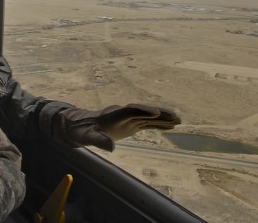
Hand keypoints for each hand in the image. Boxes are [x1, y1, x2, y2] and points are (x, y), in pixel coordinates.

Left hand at [53, 104, 180, 150]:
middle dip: (159, 113)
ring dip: (162, 118)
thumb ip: (98, 141)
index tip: (155, 112)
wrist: (78, 125)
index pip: (130, 110)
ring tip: (179, 120)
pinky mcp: (130, 125)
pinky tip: (170, 126)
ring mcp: (127, 119)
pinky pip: (146, 123)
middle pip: (143, 111)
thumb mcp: (86, 137)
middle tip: (176, 116)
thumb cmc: (81, 131)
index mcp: (112, 115)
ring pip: (147, 117)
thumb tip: (111, 148)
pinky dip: (158, 124)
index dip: (142, 110)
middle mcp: (122, 114)